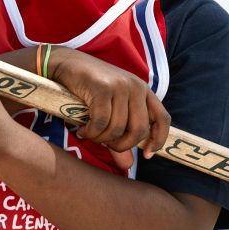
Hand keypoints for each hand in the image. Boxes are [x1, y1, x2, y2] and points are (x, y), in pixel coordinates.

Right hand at [47, 47, 170, 169]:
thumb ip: (119, 137)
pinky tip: (82, 129)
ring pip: (117, 129)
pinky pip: (101, 123)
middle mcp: (135, 87)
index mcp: (143, 90)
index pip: (162, 118)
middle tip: (104, 144)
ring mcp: (120, 86)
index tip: (147, 155)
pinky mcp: (102, 88)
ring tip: (89, 133)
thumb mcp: (109, 110)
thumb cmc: (88, 88)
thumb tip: (127, 165)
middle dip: (121, 145)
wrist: (66, 64)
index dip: (158, 139)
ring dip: (100, 138)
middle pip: (139, 130)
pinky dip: (90, 132)